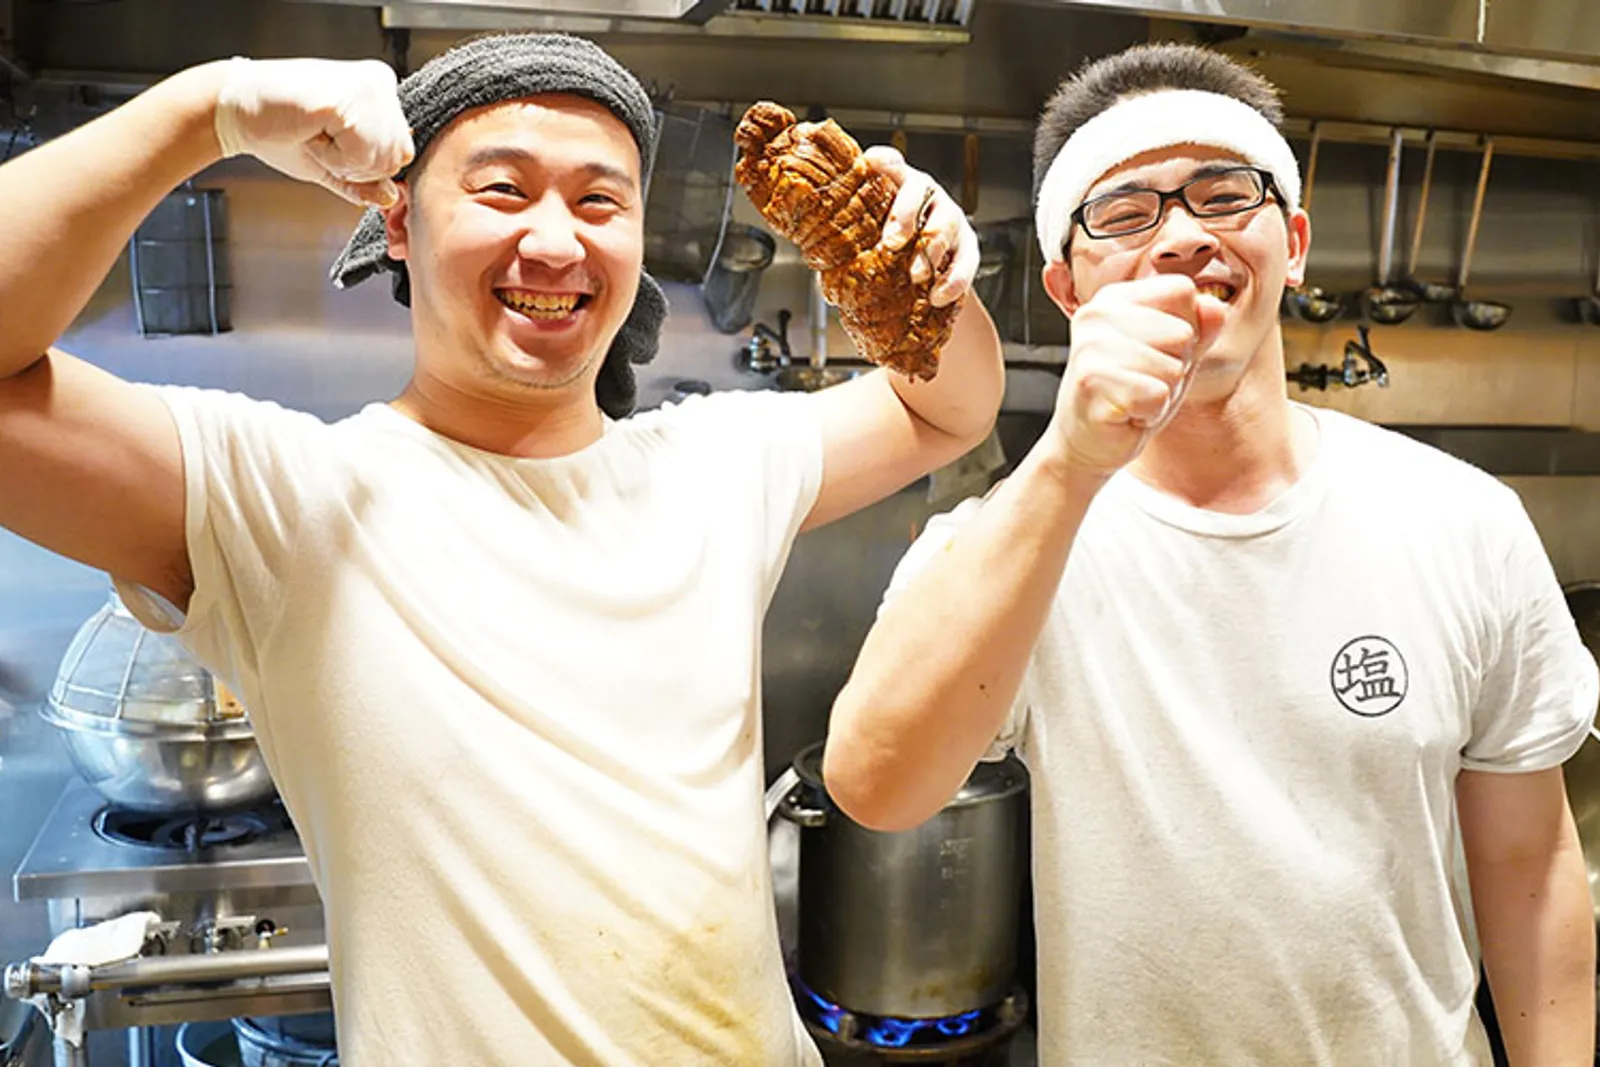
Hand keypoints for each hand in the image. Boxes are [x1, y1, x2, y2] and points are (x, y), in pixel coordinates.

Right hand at [213, 57, 414, 207]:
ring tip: (314, 133)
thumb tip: (391, 197)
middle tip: (319, 138)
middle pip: (397, 160)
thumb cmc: (280, 129)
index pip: (403, 153)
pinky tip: (311, 131)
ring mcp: (367, 87)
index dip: (364, 166)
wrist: (237, 111)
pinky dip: (331, 157)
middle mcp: (380, 84)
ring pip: (382, 160)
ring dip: (341, 162)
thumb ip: (365, 182)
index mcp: (382, 92)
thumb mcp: (332, 165)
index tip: (330, 143)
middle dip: (355, 166)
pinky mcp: (349, 98)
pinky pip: (361, 156)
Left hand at [862, 146, 977, 307]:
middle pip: (918, 189)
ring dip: (929, 250)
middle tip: (891, 243)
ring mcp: (950, 217)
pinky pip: (966, 260)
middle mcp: (925, 194)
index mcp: (895, 185)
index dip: (882, 161)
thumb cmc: (885, 253)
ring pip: (945, 223)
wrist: (921, 281)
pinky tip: (937, 297)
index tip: (870, 164)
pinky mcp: (969, 246)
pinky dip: (953, 281)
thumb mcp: (866, 240)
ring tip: (915, 277)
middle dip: (904, 214)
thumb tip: (818, 256)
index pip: (890, 162)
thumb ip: (848, 240)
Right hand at [1049, 274, 1224, 476]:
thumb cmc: (1131, 393)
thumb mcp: (1174, 354)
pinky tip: (1128, 413)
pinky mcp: (1090, 382)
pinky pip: (1156, 396)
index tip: (1156, 351)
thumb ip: (1199, 327)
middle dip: (1175, 366)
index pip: (1182, 290)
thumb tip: (1216, 309)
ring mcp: (1090, 347)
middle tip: (1142, 382)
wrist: (1088, 441)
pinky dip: (1150, 413)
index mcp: (1115, 298)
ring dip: (1163, 393)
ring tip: (1134, 397)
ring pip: (1172, 367)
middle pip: (1182, 332)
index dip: (1186, 327)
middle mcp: (1097, 314)